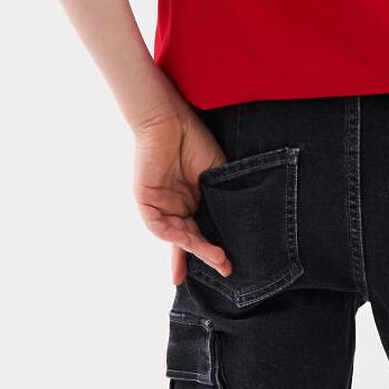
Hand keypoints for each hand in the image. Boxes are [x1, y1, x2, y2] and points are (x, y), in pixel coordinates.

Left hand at [133, 107, 232, 286]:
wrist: (171, 119)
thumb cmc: (196, 141)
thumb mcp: (218, 175)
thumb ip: (224, 199)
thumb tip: (242, 225)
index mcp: (193, 202)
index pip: (202, 231)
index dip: (212, 251)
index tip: (228, 268)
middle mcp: (176, 207)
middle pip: (189, 239)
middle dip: (205, 256)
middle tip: (225, 269)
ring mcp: (161, 205)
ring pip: (176, 236)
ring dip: (195, 248)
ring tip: (216, 257)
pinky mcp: (145, 200)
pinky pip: (158, 225)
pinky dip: (172, 235)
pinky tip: (187, 241)